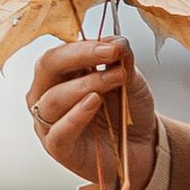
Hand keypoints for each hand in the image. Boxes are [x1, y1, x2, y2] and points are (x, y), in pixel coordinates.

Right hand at [29, 35, 159, 189]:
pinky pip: (58, 131)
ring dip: (84, 85)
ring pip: (52, 99)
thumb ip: (121, 59)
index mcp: (60, 73)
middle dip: (78, 57)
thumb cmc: (128, 110)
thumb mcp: (130, 79)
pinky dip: (75, 116)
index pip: (60, 52)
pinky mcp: (57, 148)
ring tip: (113, 80)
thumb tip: (115, 41)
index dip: (84, 46)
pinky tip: (93, 103)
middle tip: (110, 56)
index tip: (114, 47)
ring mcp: (48, 122)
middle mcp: (47, 94)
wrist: (142, 146)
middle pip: (47, 67)